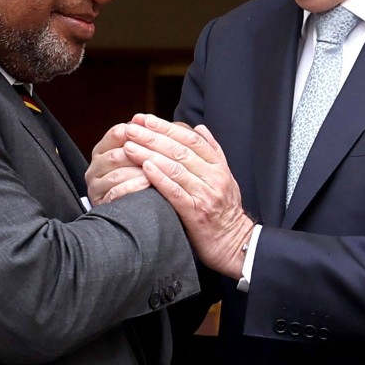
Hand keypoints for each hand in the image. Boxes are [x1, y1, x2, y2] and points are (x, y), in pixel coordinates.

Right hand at [87, 122, 148, 204]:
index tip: (156, 134)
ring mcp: (95, 185)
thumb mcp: (142, 154)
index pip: (117, 133)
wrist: (134, 210)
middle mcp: (96, 165)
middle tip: (161, 155)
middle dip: (139, 155)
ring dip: (137, 172)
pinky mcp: (99, 202)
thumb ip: (147, 137)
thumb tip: (154, 120)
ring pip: (116, 174)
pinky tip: (147, 184)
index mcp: (103, 149)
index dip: (137, 132)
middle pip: (116, 155)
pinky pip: (115, 193)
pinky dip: (132, 187)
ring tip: (156, 172)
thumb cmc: (141, 177)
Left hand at [118, 114, 253, 279]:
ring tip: (129, 145)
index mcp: (218, 166)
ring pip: (175, 168)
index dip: (166, 127)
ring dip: (150, 154)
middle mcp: (213, 177)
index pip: (190, 139)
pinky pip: (175, 192)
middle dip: (153, 136)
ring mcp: (205, 195)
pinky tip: (145, 167)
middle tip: (132, 127)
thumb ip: (213, 151)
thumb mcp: (226, 177)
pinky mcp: (196, 214)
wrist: (235, 244)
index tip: (146, 119)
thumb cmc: (225, 211)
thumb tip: (199, 128)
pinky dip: (160, 178)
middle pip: (180, 150)